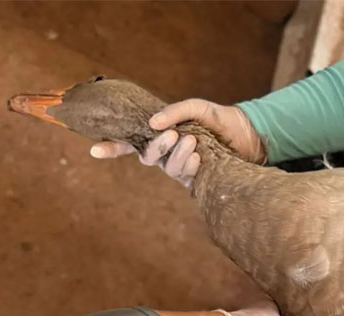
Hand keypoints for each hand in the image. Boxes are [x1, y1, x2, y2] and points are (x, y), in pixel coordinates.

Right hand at [90, 99, 265, 187]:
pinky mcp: (195, 179)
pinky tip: (199, 159)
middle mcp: (167, 154)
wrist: (249, 136)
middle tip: (173, 135)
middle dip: (157, 147)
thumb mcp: (198, 107)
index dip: (111, 147)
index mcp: (162, 135)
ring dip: (176, 156)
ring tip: (193, 142)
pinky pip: (183, 177)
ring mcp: (180, 168)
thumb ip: (176, 110)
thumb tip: (153, 123)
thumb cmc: (221, 120)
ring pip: (166, 168)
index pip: (131, 142)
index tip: (93, 149)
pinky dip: (188, 166)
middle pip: (148, 157)